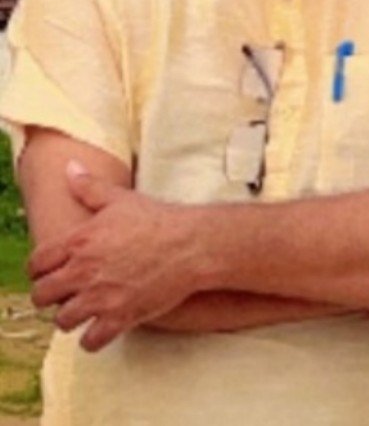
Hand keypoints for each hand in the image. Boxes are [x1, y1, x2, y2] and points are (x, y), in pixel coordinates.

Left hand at [29, 163, 204, 351]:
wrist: (191, 244)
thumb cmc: (157, 219)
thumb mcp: (119, 198)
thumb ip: (89, 186)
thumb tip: (70, 168)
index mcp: (79, 241)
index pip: (36, 264)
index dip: (40, 268)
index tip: (50, 270)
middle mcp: (84, 271)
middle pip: (42, 295)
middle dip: (50, 294)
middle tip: (65, 291)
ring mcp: (101, 297)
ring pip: (62, 320)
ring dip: (70, 316)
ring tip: (82, 309)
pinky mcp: (121, 317)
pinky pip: (90, 342)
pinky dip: (92, 338)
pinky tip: (101, 326)